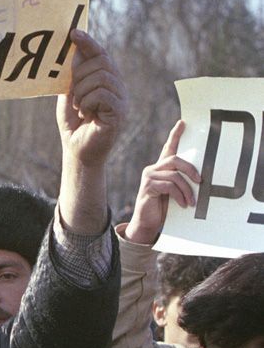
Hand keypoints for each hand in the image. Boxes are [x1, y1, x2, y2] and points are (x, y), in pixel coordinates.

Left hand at [56, 30, 126, 167]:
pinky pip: (102, 94)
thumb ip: (74, 73)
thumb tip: (76, 46)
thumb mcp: (70, 93)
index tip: (73, 33)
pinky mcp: (120, 112)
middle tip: (74, 96)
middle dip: (80, 76)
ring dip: (82, 92)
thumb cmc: (73, 124)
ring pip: (101, 77)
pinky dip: (88, 102)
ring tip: (80, 108)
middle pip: (101, 62)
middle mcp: (118, 86)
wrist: (77, 151)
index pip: (101, 54)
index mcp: (107, 79)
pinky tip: (86, 114)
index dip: (88, 43)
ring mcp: (122, 99)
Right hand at [124, 120, 200, 244]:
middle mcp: (153, 169)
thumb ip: (182, 182)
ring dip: (187, 189)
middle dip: (191, 169)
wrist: (147, 224)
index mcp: (161, 168)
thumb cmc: (163, 209)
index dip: (175, 135)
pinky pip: (169, 186)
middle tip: (200, 181)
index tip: (183, 123)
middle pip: (175, 159)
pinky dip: (179, 196)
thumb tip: (200, 178)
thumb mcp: (175, 192)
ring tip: (191, 202)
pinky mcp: (148, 187)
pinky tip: (182, 204)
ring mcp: (149, 177)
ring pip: (174, 175)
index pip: (168, 148)